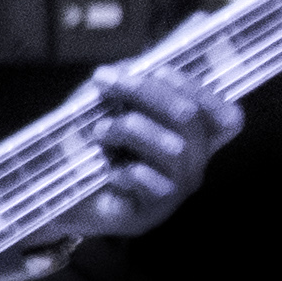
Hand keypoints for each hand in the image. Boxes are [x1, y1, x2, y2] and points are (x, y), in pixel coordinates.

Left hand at [64, 65, 240, 243]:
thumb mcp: (108, 104)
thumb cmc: (88, 145)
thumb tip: (135, 66)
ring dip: (130, 129)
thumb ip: (128, 83)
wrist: (56, 194)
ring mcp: (175, 192)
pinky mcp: (150, 214)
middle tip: (104, 82)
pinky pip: (152, 184)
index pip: (226, 116)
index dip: (198, 89)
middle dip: (146, 92)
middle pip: (190, 118)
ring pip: (174, 148)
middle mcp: (192, 165)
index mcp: (192, 139)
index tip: (156, 70)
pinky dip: (126, 171)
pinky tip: (108, 171)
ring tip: (100, 131)